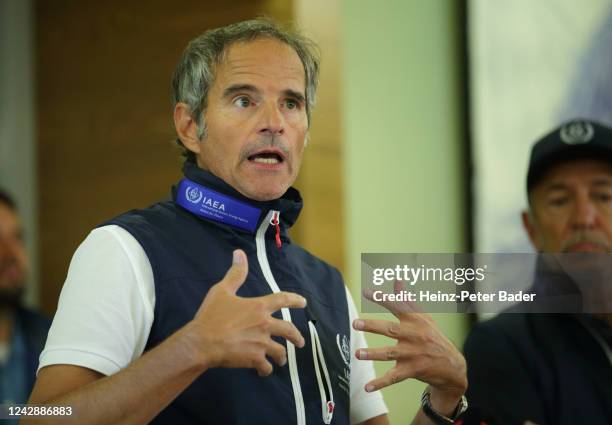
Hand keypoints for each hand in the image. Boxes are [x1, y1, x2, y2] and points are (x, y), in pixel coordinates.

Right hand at [186, 249, 306, 376]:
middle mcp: (265, 325)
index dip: (294, 300)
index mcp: (259, 307)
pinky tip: (264, 371)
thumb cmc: (212, 315)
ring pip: (280, 352)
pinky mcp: (255, 359)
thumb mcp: (222, 290)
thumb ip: (235, 274)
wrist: (203, 341)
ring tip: (281, 359)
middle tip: (300, 342)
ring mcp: (261, 343)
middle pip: (288, 330)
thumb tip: (239, 253)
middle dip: (296, 337)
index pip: (282, 300)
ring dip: (282, 356)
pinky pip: (266, 366)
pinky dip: (266, 369)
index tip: (303, 303)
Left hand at [354, 281, 466, 415]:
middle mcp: (413, 336)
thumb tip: (397, 280)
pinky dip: (381, 383)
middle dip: (372, 326)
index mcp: (415, 321)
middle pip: (391, 329)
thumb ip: (407, 300)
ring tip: (358, 354)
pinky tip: (367, 387)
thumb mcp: (424, 318)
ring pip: (390, 353)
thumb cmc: (433, 337)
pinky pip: (394, 377)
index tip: (366, 291)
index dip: (382, 298)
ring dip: (373, 354)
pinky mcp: (413, 370)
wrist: (453, 366)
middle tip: (355, 323)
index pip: (397, 306)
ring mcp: (413, 354)